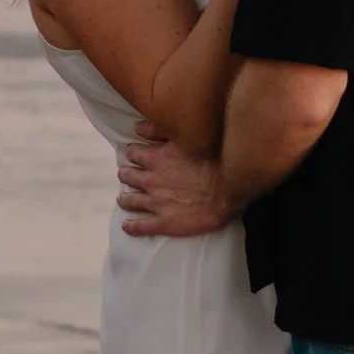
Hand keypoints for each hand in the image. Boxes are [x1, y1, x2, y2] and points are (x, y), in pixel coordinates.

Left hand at [118, 135, 235, 240]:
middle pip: (128, 176)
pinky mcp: (165, 222)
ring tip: (123, 200)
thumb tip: (136, 127)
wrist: (230, 188)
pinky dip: (131, 226)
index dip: (133, 153)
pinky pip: (141, 226)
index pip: (133, 153)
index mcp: (156, 159)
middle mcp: (152, 180)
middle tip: (127, 176)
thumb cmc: (213, 159)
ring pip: (131, 201)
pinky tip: (126, 226)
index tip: (134, 155)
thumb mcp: (185, 138)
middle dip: (127, 175)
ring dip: (125, 199)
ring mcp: (157, 202)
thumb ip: (158, 130)